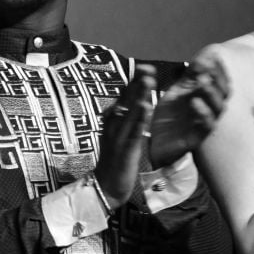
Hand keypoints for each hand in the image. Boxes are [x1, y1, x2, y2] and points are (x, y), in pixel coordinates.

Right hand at [95, 64, 154, 206]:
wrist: (105, 186)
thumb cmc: (114, 159)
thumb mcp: (118, 134)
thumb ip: (127, 118)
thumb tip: (137, 101)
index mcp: (112, 120)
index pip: (124, 96)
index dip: (134, 81)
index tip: (145, 67)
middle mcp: (113, 124)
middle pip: (126, 99)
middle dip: (137, 83)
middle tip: (147, 67)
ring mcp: (118, 136)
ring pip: (130, 111)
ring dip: (139, 95)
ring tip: (149, 80)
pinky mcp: (125, 148)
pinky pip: (134, 130)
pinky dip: (140, 117)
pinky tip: (147, 106)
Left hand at [149, 51, 230, 166]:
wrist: (154, 145)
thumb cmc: (169, 119)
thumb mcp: (178, 93)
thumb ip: (190, 77)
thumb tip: (207, 55)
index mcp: (205, 99)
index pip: (221, 83)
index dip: (219, 70)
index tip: (213, 57)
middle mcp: (208, 112)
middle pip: (223, 95)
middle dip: (216, 80)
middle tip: (205, 69)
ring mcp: (203, 126)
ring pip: (217, 110)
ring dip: (211, 93)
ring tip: (202, 81)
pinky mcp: (195, 139)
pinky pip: (205, 128)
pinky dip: (203, 114)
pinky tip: (194, 102)